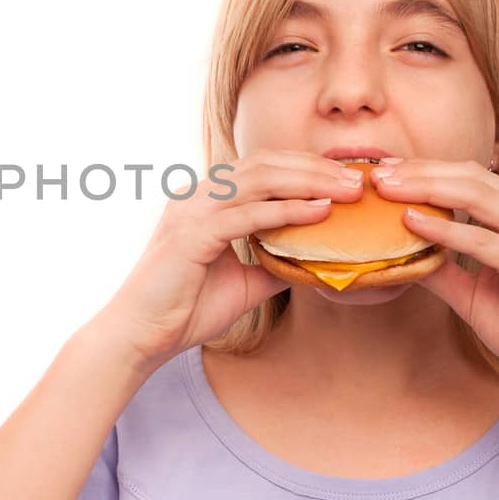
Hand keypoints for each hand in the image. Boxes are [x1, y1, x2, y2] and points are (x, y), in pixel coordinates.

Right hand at [91, 150, 365, 373]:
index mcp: (207, 199)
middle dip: (315, 167)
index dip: (306, 167)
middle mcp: (198, 194)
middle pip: (265, 164)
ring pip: (259, 179)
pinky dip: (286, 210)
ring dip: (308, 181)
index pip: (262, 168)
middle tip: (358, 178)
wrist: (141, 335)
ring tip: (347, 189)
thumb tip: (315, 261)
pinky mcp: (191, 233)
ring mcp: (192, 210)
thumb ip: (274, 263)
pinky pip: (247, 213)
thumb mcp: (244, 282)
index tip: (346, 178)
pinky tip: (319, 211)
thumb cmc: (184, 309)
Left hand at [370, 157, 498, 387]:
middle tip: (378, 174)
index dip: (428, 170)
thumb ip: (441, 270)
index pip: (472, 178)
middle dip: (421, 171)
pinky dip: (444, 229)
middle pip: (471, 177)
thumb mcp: (471, 294)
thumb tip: (400, 257)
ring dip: (426, 188)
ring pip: (476, 195)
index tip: (388, 170)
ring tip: (387, 189)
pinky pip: (482, 239)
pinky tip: (410, 222)